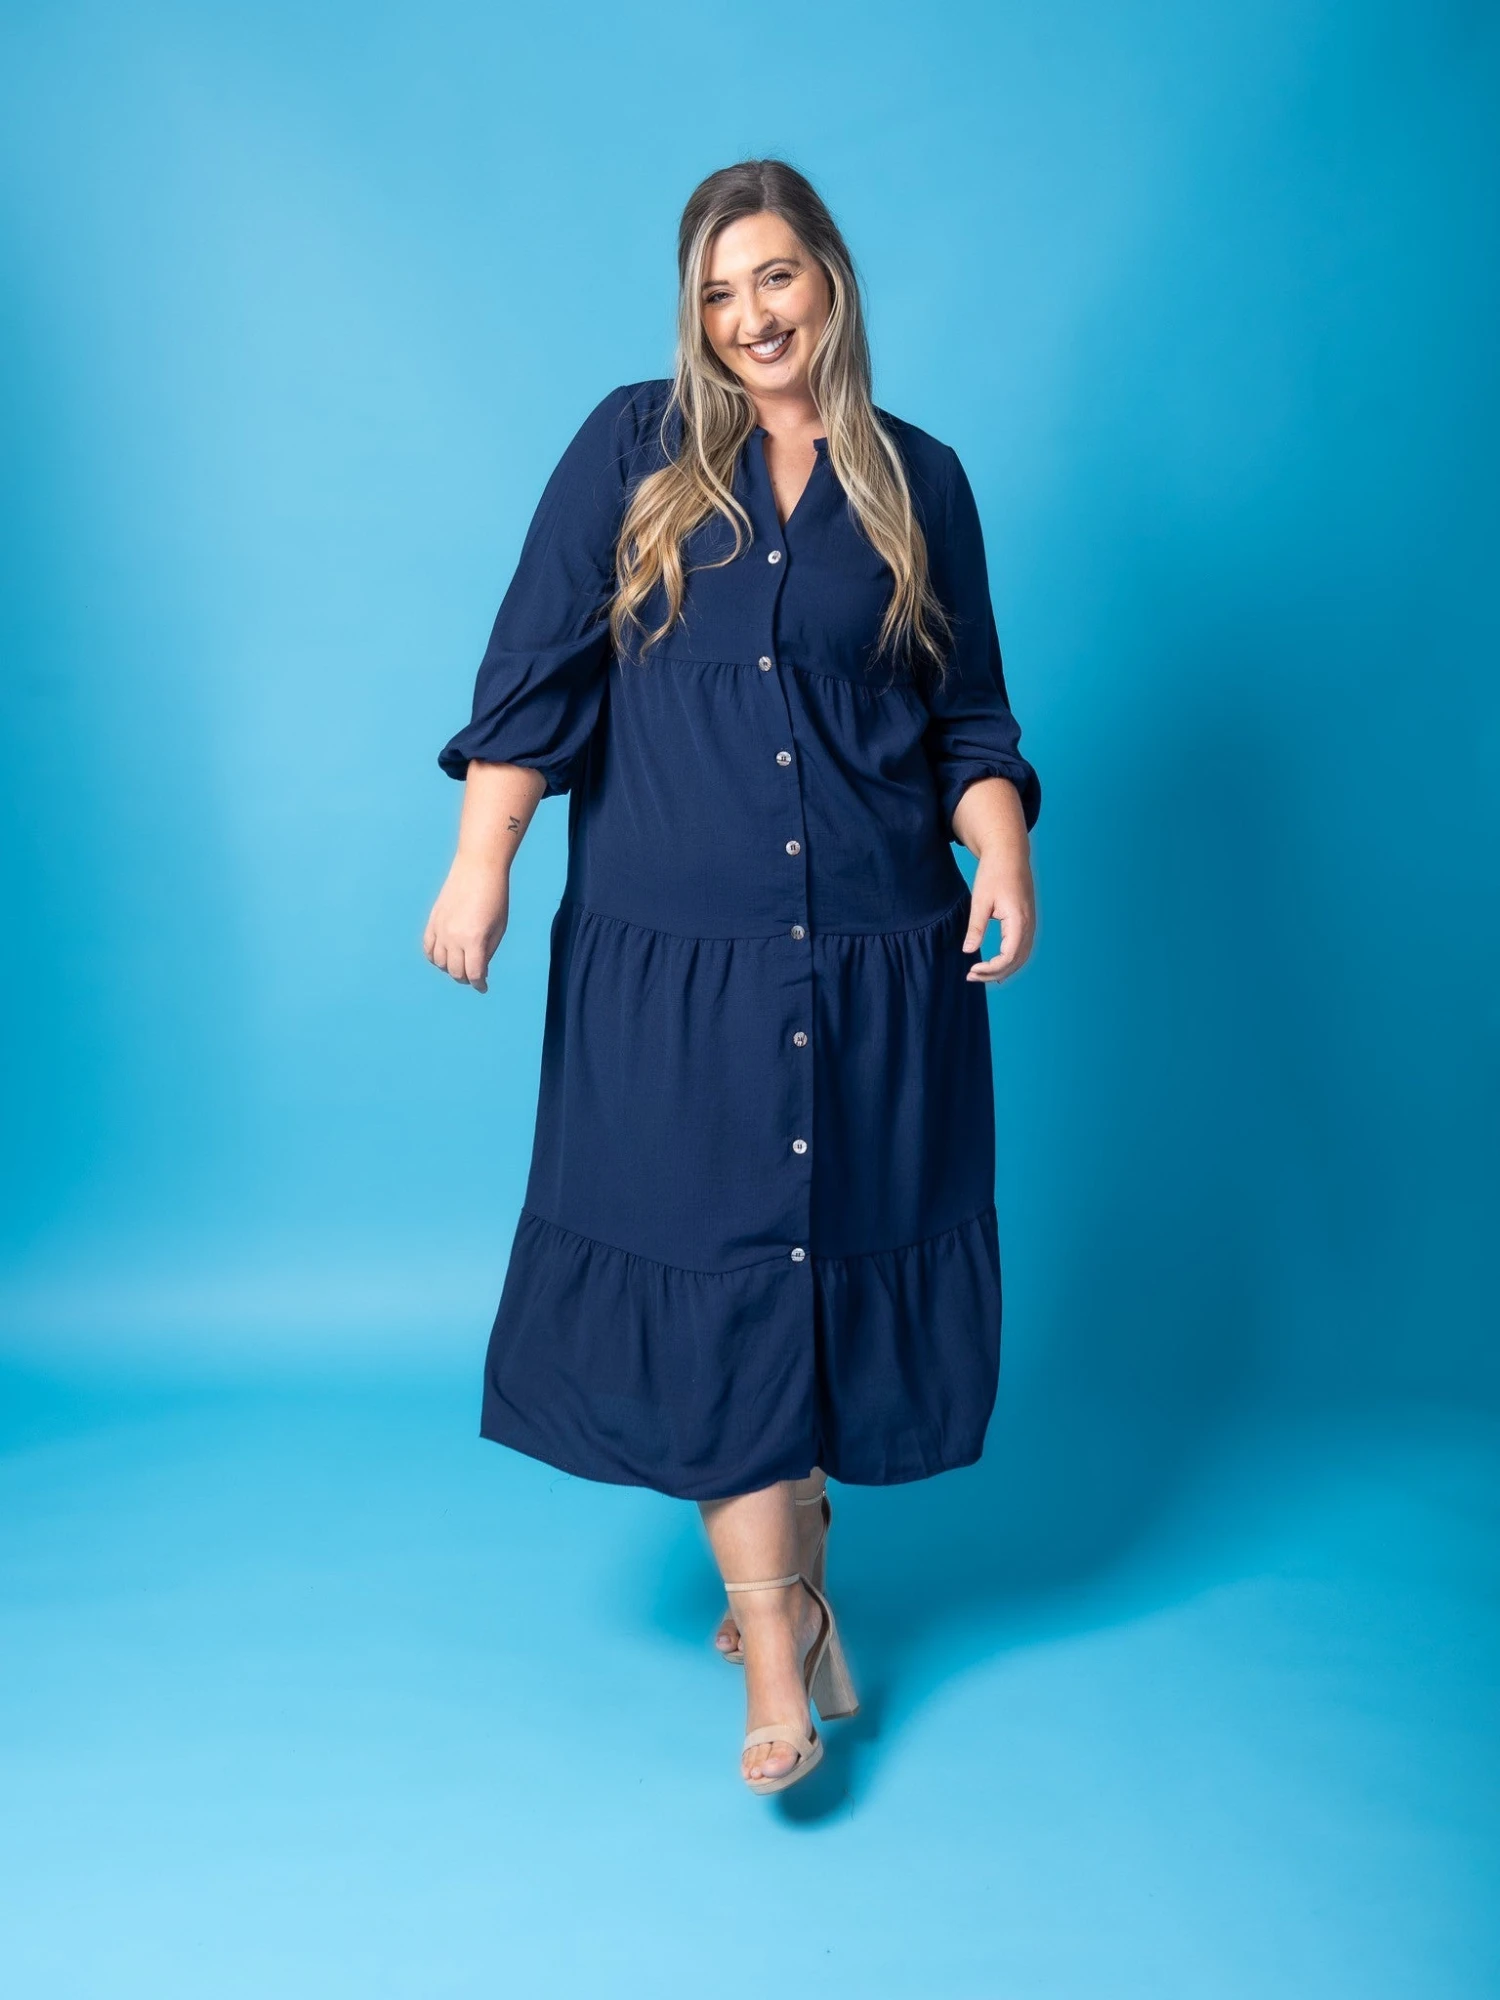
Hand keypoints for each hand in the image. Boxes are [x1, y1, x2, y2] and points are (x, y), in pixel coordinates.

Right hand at [423, 854, 509, 993]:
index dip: (479, 984)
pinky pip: (428, 947)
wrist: (477, 868)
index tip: (483, 987)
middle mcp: (454, 937)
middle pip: (455, 971)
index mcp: (474, 940)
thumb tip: (480, 970)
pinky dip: (434, 957)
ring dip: (450, 968)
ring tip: (461, 965)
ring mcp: (440, 929)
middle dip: (466, 978)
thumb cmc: (495, 897)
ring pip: (440, 962)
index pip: (474, 973)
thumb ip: (488, 951)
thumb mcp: (499, 927)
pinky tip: (444, 958)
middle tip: (474, 976)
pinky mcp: (433, 920)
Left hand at [961, 853, 1035, 984]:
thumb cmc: (993, 874)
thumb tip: (968, 951)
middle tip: (971, 976)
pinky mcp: (1027, 922)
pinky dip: (1011, 961)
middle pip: (1016, 961)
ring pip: (1021, 957)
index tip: (971, 969)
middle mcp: (1028, 925)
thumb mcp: (980, 900)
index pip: (1008, 956)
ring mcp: (1030, 924)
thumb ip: (976, 928)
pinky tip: (997, 967)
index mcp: (1018, 920)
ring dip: (1003, 969)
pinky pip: (1023, 949)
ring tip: (981, 975)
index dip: (990, 968)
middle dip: (994, 973)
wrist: (1009, 855)